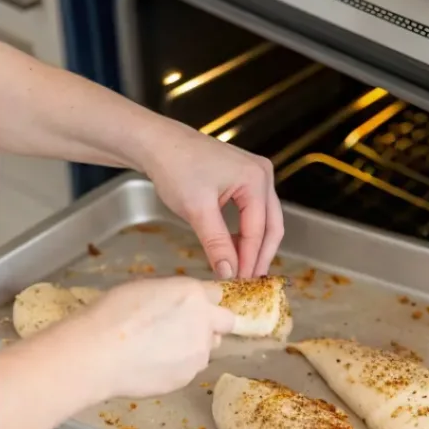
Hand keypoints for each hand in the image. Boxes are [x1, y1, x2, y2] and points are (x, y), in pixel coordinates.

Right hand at [70, 276, 234, 402]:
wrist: (98, 355)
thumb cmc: (111, 316)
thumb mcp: (143, 288)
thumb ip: (171, 295)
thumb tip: (178, 304)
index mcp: (192, 294)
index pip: (216, 294)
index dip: (202, 302)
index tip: (189, 308)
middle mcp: (204, 322)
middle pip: (224, 323)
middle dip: (209, 325)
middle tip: (180, 330)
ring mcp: (198, 353)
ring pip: (206, 349)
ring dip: (192, 348)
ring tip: (158, 351)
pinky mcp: (187, 378)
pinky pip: (188, 370)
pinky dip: (176, 368)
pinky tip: (151, 365)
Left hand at [138, 120, 282, 279]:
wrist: (158, 145)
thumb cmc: (176, 168)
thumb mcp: (197, 210)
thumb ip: (216, 243)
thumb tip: (228, 272)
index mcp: (255, 179)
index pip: (258, 230)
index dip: (250, 260)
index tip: (242, 283)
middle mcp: (261, 175)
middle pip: (270, 225)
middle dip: (259, 255)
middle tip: (249, 283)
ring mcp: (253, 175)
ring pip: (262, 220)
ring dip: (252, 246)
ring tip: (240, 270)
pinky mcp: (241, 179)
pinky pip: (250, 212)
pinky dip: (243, 233)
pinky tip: (232, 249)